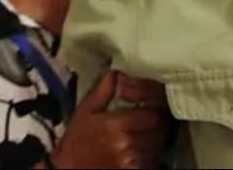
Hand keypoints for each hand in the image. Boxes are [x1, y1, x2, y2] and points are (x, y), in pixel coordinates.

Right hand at [50, 71, 169, 168]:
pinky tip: (137, 154)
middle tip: (146, 127)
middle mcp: (124, 143)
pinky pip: (149, 162)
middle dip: (154, 129)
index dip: (151, 115)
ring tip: (140, 140)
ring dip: (152, 144)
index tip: (148, 114)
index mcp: (114, 125)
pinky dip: (148, 159)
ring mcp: (128, 161)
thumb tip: (114, 72)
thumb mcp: (85, 113)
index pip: (151, 117)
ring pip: (155, 148)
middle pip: (156, 133)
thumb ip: (102, 93)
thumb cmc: (76, 142)